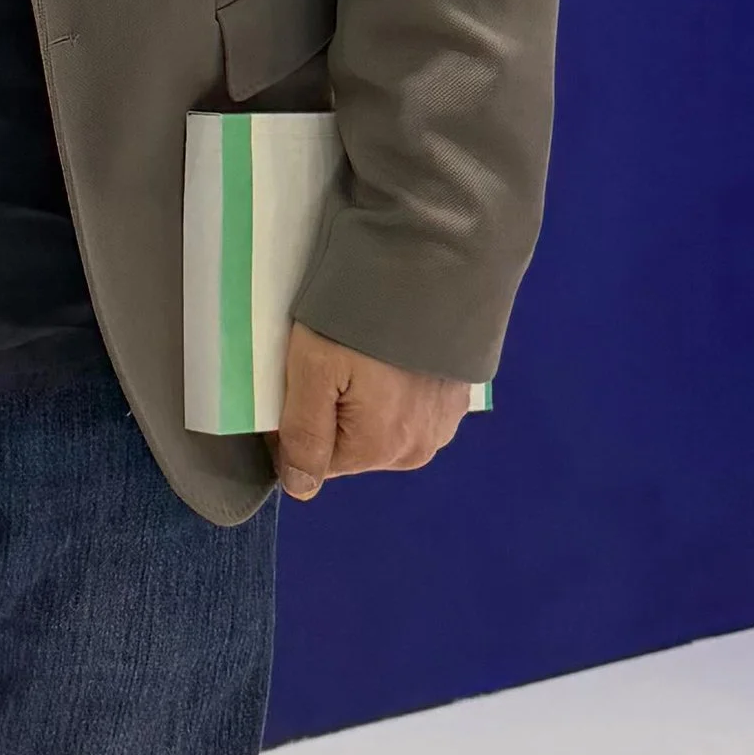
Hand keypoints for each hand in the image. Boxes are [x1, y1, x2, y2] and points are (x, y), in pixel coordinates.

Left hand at [275, 326, 472, 503]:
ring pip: (382, 427)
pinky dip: (398, 388)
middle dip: (335, 412)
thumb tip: (300, 490)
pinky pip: (413, 407)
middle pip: (353, 445)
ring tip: (364, 353)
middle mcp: (418, 449)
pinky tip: (393, 354)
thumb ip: (304, 434)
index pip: (317, 459)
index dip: (296, 424)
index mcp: (380, 449)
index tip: (295, 382)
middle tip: (333, 359)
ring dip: (367, 401)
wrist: (433, 264)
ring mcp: (444, 423)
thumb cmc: (364, 313)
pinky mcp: (458, 397)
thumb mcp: (314, 367)